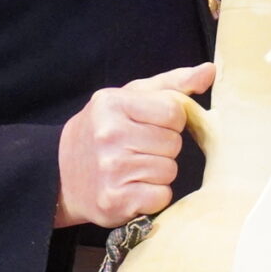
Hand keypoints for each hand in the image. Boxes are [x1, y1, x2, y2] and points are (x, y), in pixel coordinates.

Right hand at [56, 63, 213, 227]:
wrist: (60, 174)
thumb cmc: (103, 131)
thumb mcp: (130, 98)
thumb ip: (171, 85)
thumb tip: (209, 71)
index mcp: (113, 103)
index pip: (174, 112)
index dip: (170, 122)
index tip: (150, 126)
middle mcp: (109, 135)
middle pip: (173, 144)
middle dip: (162, 148)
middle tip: (137, 150)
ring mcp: (111, 169)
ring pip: (169, 171)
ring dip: (158, 173)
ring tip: (133, 169)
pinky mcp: (114, 200)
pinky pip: (161, 196)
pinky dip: (152, 196)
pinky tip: (132, 188)